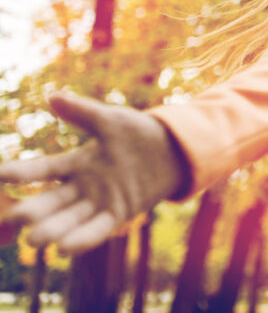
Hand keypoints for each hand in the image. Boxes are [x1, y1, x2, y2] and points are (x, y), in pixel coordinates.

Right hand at [0, 91, 186, 253]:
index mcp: (77, 163)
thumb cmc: (138, 132)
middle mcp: (83, 186)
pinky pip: (99, 229)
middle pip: (52, 201)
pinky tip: (65, 248)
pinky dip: (83, 238)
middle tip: (15, 219)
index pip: (44, 169)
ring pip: (71, 219)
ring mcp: (100, 201)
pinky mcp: (120, 212)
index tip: (1, 175)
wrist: (173, 148)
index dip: (22, 172)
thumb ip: (82, 112)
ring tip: (34, 238)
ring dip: (54, 228)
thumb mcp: (110, 119)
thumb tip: (51, 96)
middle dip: (34, 210)